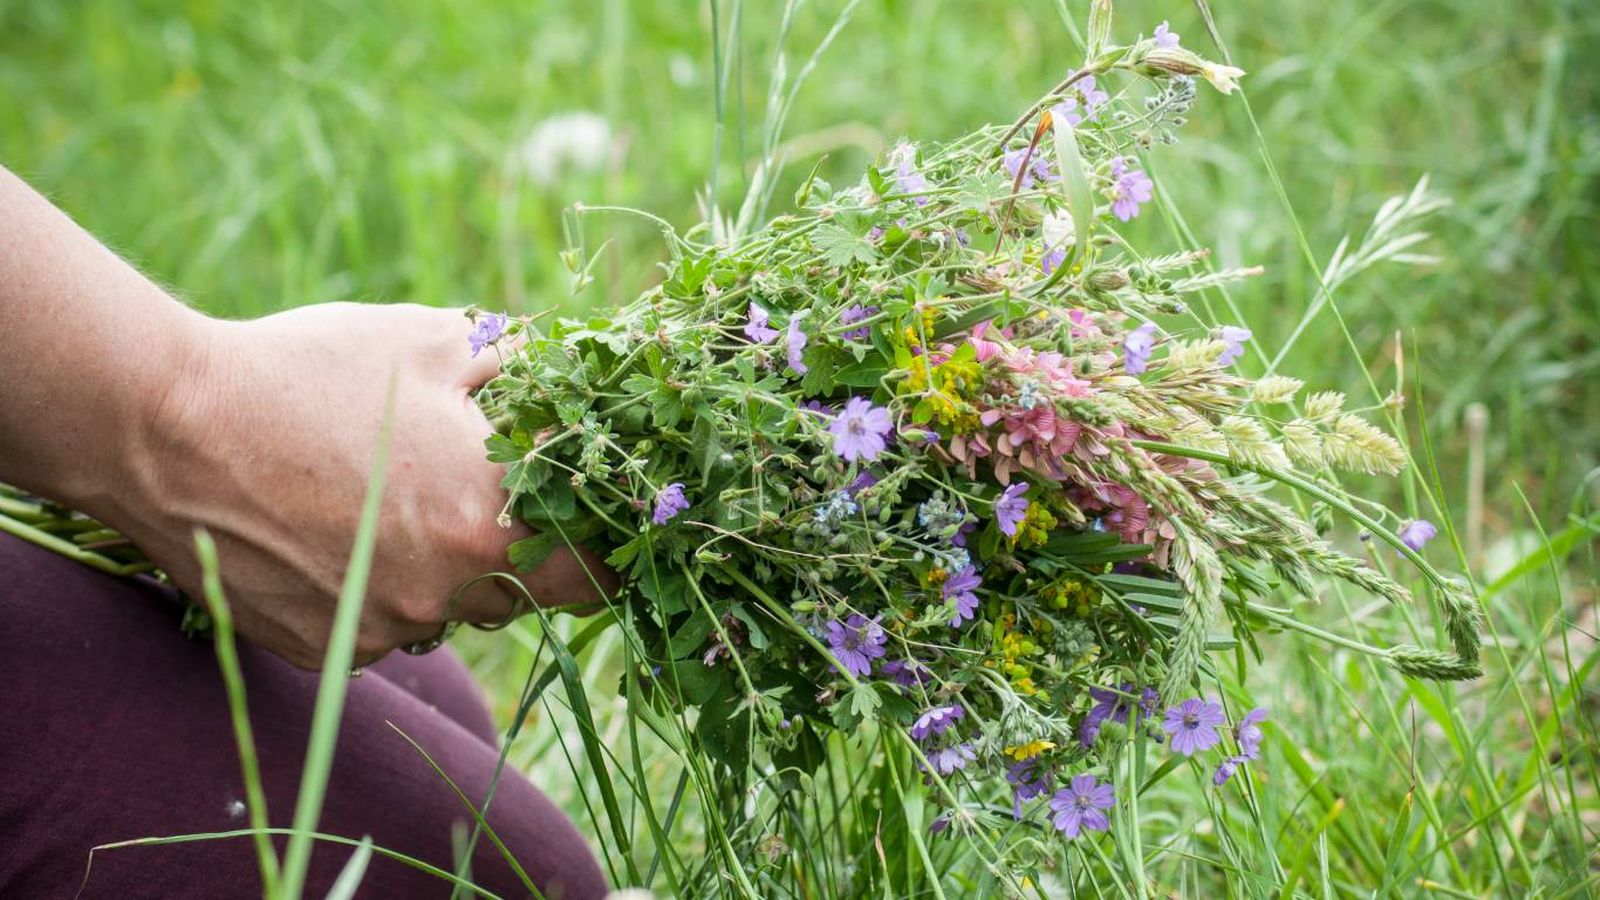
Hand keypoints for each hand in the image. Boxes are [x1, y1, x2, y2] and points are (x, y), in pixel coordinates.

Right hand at [109, 302, 614, 668]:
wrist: (165, 426)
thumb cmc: (309, 373)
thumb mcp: (434, 342)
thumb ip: (526, 368)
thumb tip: (579, 374)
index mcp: (489, 524)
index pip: (598, 571)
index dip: (610, 547)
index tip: (607, 521)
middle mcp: (445, 596)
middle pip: (525, 590)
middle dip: (522, 544)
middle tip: (491, 488)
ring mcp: (381, 630)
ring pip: (453, 608)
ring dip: (449, 566)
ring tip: (395, 494)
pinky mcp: (324, 649)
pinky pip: (383, 623)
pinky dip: (381, 585)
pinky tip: (337, 527)